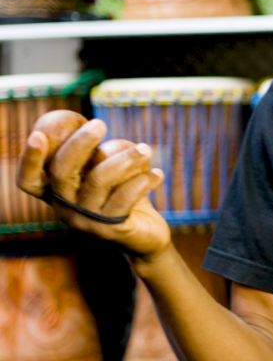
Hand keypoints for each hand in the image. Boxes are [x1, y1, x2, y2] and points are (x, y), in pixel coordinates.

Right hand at [17, 109, 170, 259]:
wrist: (146, 236)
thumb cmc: (123, 193)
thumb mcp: (107, 170)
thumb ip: (98, 151)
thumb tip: (95, 127)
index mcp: (57, 192)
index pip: (29, 179)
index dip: (29, 159)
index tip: (38, 135)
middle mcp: (66, 207)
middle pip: (61, 172)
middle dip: (79, 144)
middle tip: (100, 124)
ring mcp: (87, 220)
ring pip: (99, 180)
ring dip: (124, 158)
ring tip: (145, 149)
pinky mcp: (111, 229)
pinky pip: (125, 197)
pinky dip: (142, 180)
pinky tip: (156, 174)